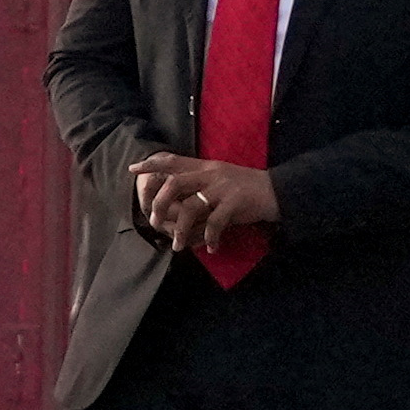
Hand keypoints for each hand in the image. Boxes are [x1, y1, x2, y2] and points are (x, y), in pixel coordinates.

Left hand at [130, 153, 280, 255]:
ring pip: (191, 207)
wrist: (277, 190)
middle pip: (175, 183)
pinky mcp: (235, 202)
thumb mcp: (220, 180)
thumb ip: (199, 188)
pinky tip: (210, 249)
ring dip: (181, 230)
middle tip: (155, 222)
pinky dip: (209, 239)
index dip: (151, 164)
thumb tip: (176, 208)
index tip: (133, 169)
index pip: (173, 160)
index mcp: (205, 167)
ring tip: (178, 246)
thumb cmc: (246, 188)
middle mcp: (211, 174)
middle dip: (160, 204)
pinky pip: (215, 223)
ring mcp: (223, 188)